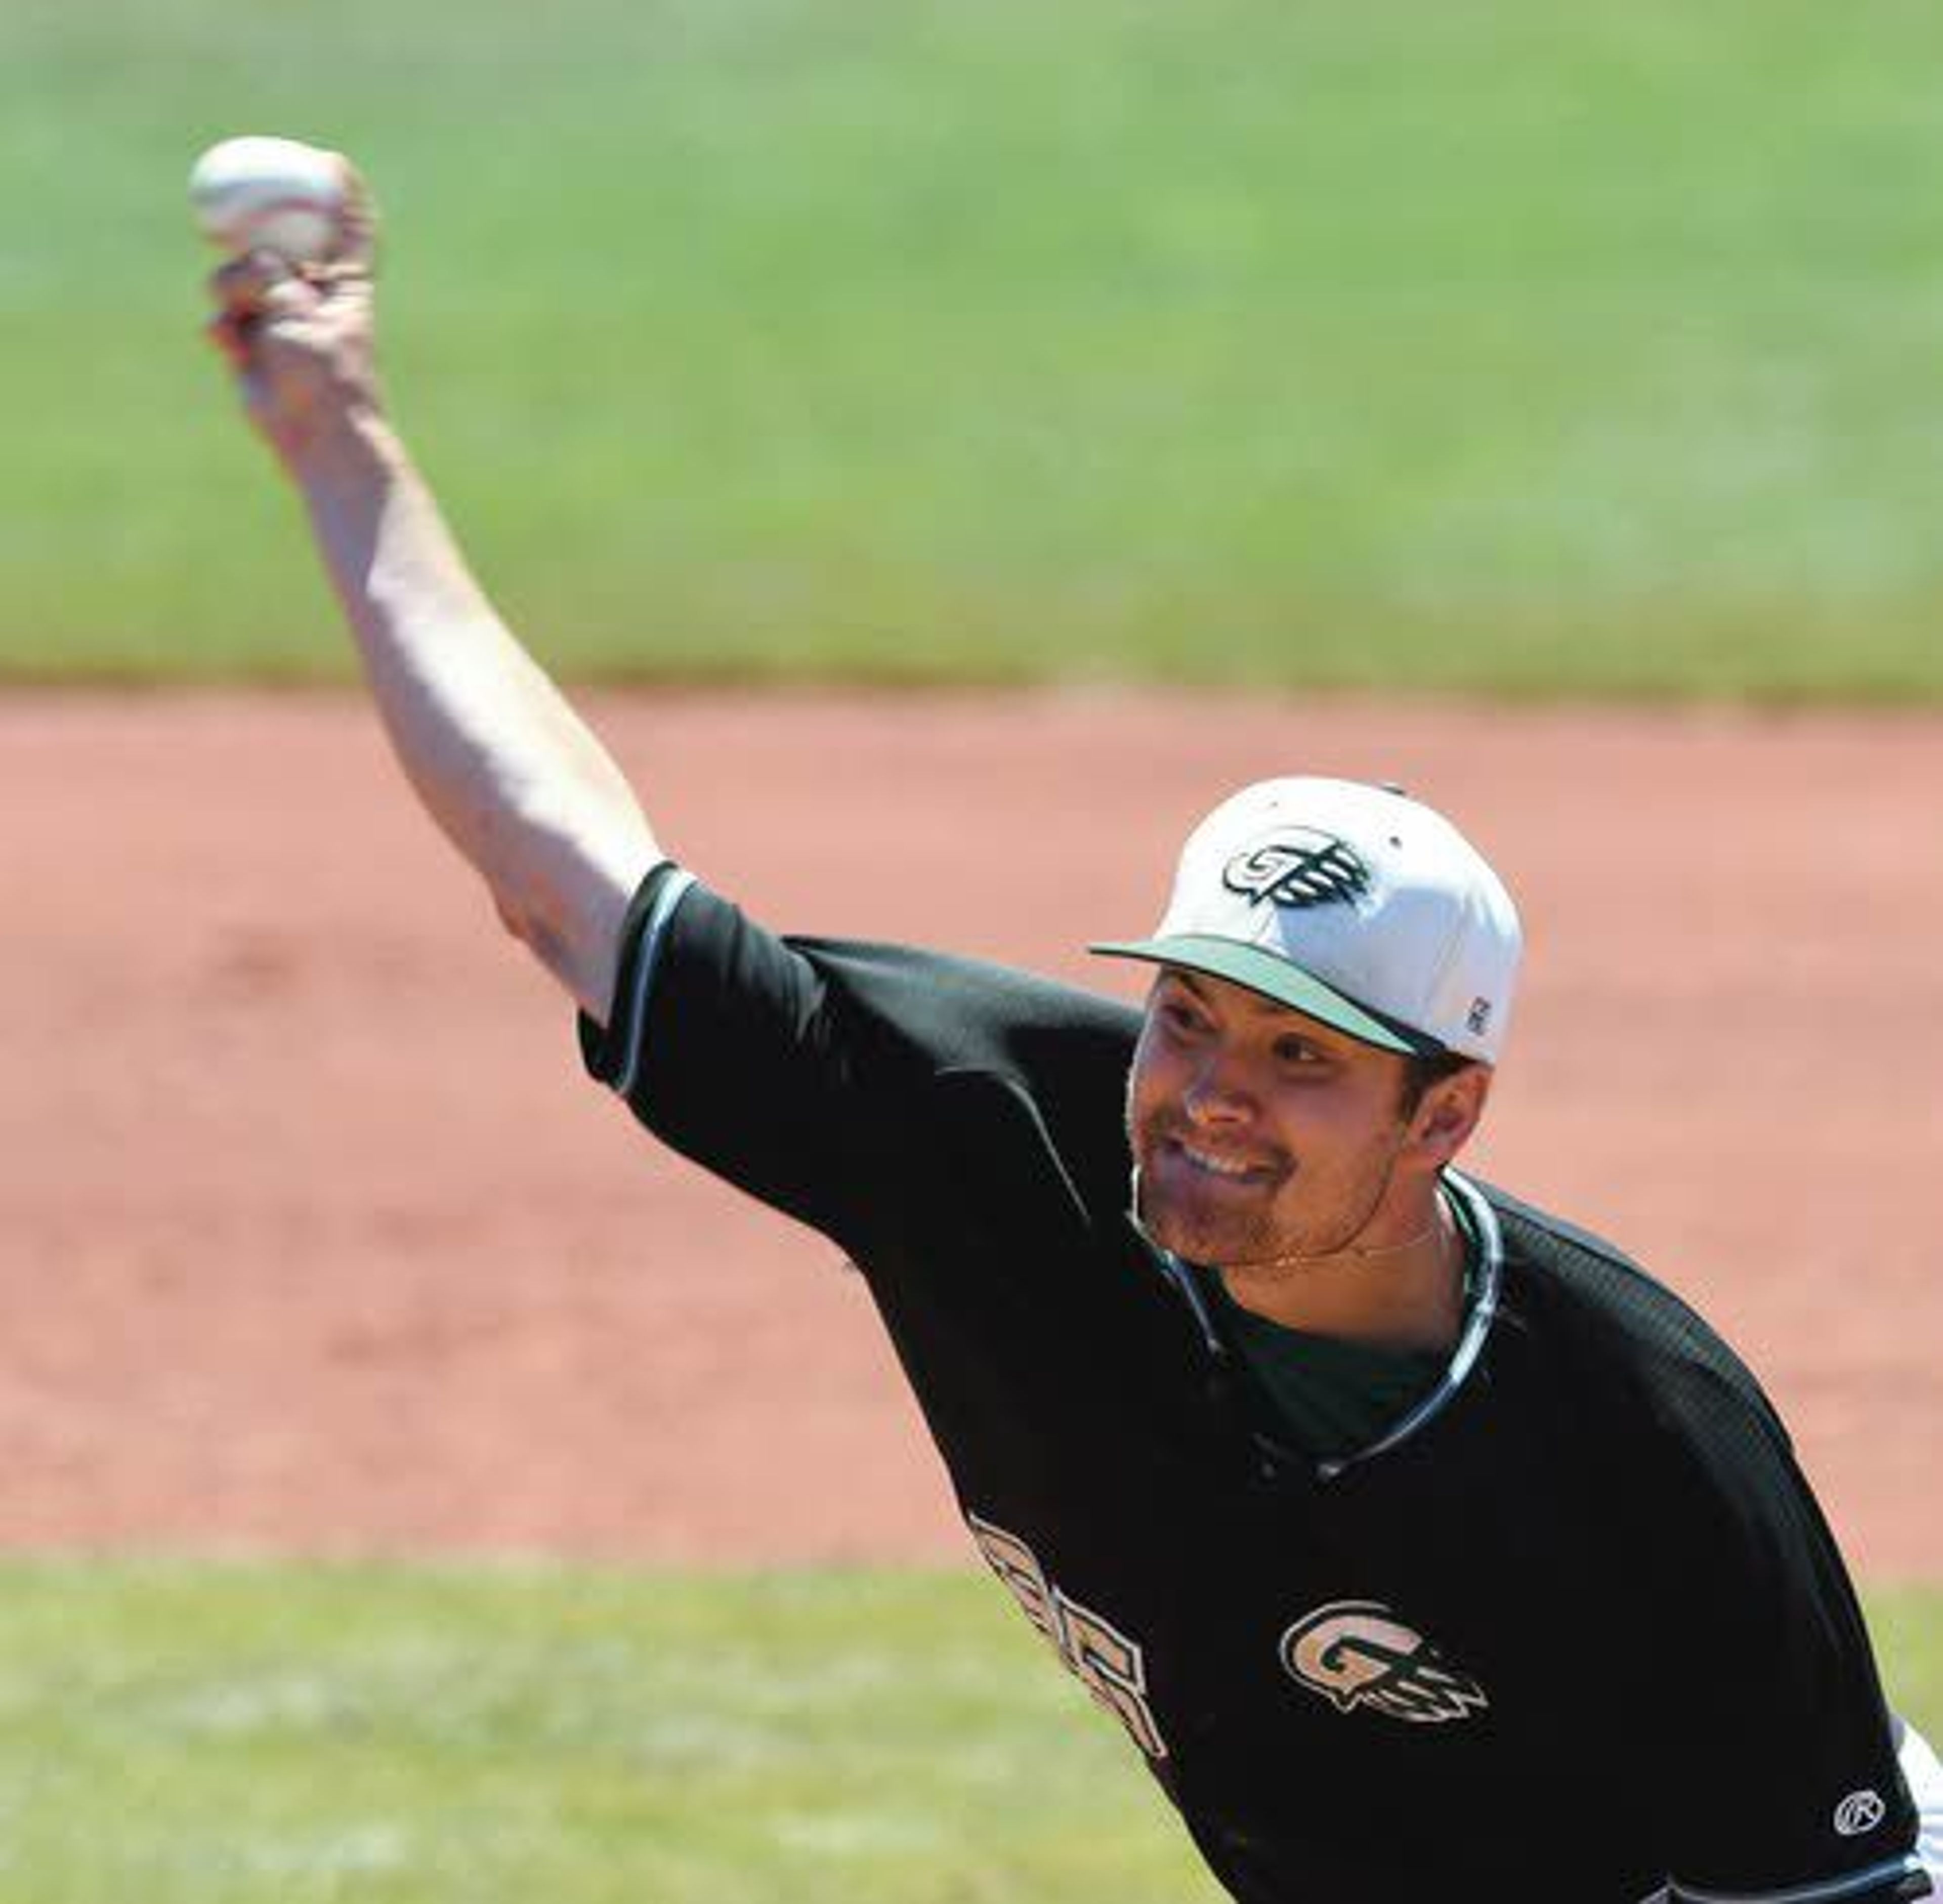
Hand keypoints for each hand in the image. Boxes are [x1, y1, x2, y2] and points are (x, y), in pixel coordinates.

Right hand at [205, 158, 384, 473]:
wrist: (315, 436)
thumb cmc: (325, 378)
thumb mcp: (300, 317)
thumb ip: (274, 279)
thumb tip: (253, 260)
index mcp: (344, 285)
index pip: (349, 230)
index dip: (343, 195)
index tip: (332, 162)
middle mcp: (311, 294)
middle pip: (279, 242)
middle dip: (255, 233)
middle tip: (228, 220)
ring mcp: (279, 316)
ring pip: (238, 275)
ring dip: (231, 291)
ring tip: (241, 322)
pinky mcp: (252, 341)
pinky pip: (223, 315)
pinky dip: (222, 327)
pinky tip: (226, 344)